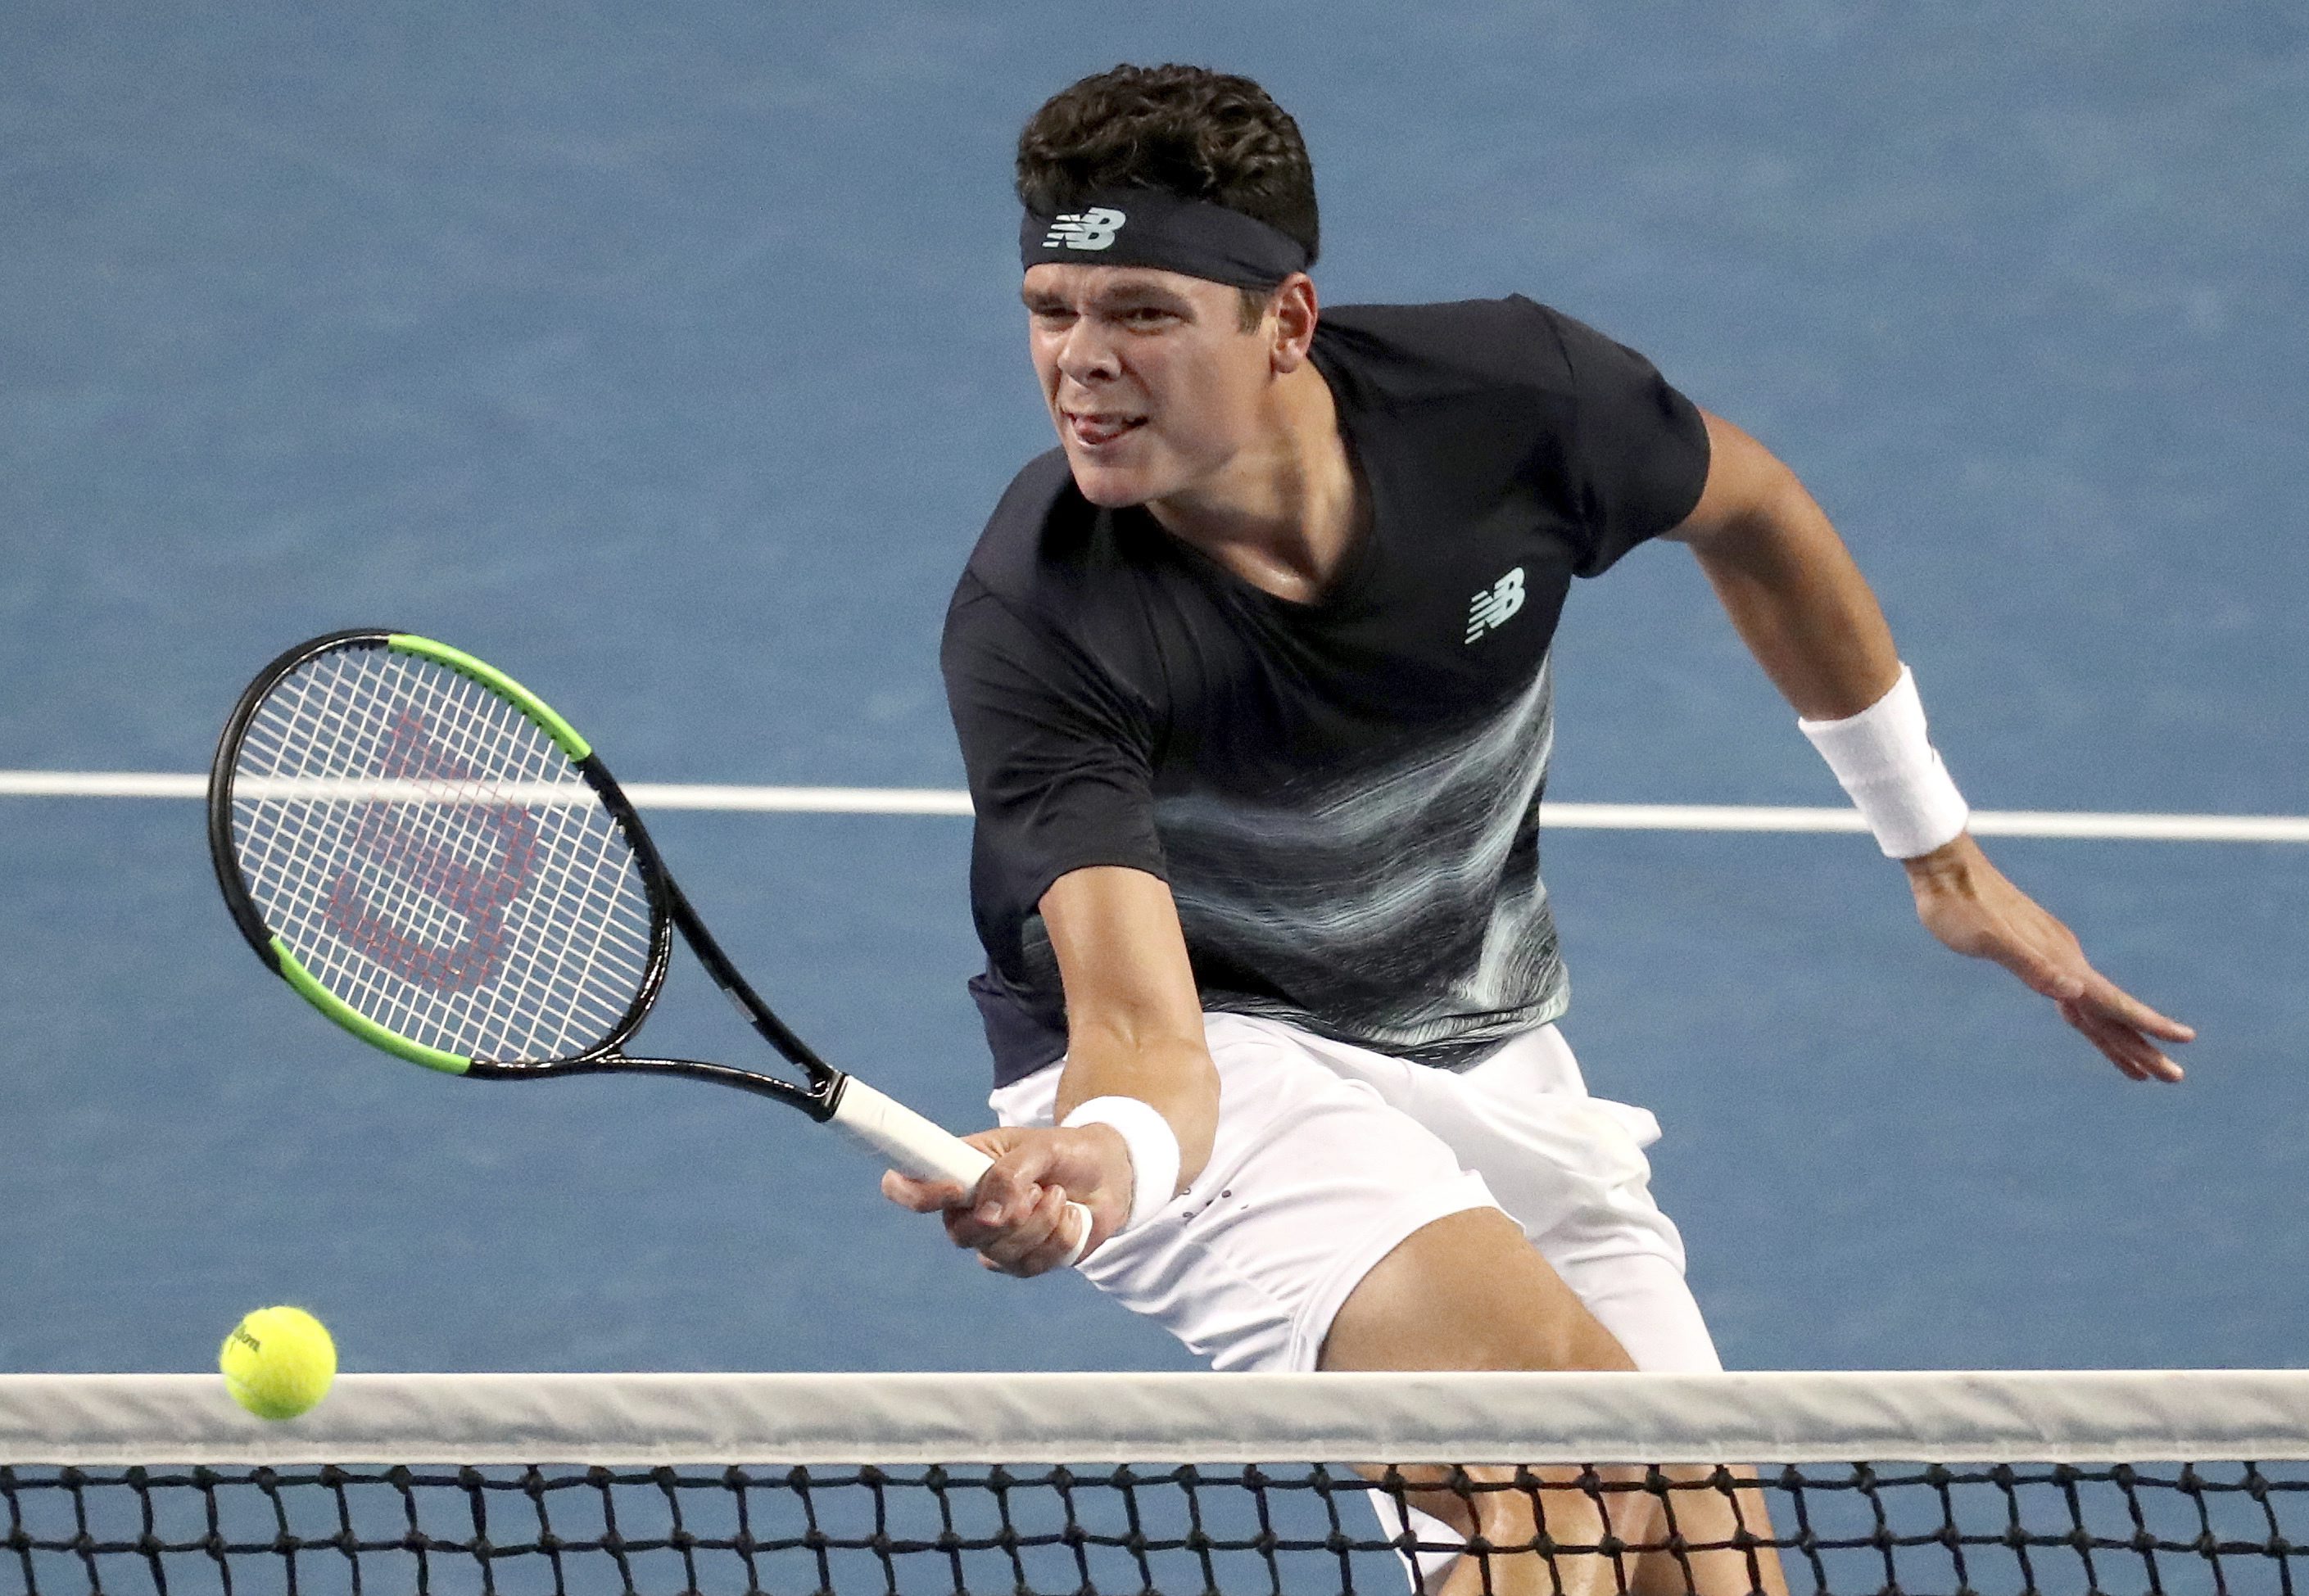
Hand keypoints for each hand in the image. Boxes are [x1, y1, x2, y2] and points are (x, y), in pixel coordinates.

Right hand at [880, 1123, 1134, 1275]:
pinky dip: (1057, 1240)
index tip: (956, 1189)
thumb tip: (989, 1217)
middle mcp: (967, 1208)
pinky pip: (1029, 1266)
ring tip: (1058, 1194)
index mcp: (958, 1168)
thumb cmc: (1066, 1151)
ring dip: (1040, 1223)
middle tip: (1038, 1187)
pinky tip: (1068, 1217)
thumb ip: (1011, 1174)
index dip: (918, 1194)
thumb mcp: (1041, 1147)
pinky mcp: (1020, 1262)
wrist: (1110, 1174)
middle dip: (1007, 1214)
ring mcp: (992, 1240)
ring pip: (998, 1252)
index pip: (907, 1186)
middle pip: (959, 1232)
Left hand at [1904, 834, 2194, 1081]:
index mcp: (2061, 960)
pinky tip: (2085, 1019)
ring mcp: (2052, 956)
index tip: (2184, 1039)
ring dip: (2117, 1039)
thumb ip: (2030, 964)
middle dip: (2141, 1046)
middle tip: (2174, 1078)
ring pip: (2092, 1008)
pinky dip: (2084, 1017)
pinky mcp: (2034, 952)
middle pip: (2110, 1013)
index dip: (2146, 1024)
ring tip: (2141, 1070)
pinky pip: (2069, 994)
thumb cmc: (1959, 905)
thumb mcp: (1989, 939)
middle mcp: (2065, 959)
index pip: (2111, 1002)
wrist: (1943, 870)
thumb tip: (2073, 990)